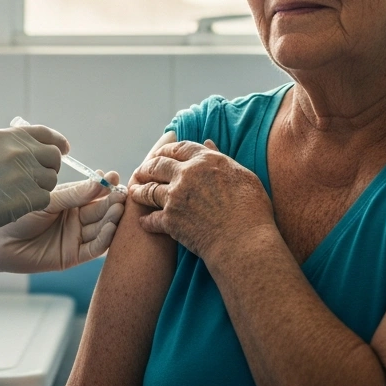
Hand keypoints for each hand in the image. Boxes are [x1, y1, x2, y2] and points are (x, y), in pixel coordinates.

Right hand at [0, 124, 66, 254]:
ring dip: (40, 189)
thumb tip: (40, 150)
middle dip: (49, 169)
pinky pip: (45, 200)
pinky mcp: (25, 198)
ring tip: (15, 195)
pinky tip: (13, 206)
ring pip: (51, 181)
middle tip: (35, 181)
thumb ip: (12, 147)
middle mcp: (18, 151)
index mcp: (7, 137)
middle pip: (53, 158)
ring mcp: (23, 174)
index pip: (45, 134)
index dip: (57, 143)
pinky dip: (34, 205)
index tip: (63, 150)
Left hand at [0, 174, 125, 279]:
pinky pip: (95, 247)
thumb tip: (100, 181)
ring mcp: (76, 236)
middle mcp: (76, 218)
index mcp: (69, 200)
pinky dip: (105, 238)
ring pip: (101, 227)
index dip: (104, 185)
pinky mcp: (74, 255)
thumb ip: (73, 194)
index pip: (93, 192)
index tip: (112, 176)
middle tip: (120, 194)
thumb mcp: (46, 201)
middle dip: (112, 201)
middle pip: (101, 209)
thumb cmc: (17, 215)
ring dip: (112, 219)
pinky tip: (110, 227)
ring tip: (117, 209)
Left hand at [129, 140, 272, 259]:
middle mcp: (186, 175)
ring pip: (148, 190)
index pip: (179, 148)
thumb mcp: (243, 175)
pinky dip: (146, 221)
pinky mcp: (169, 221)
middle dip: (147, 167)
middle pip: (157, 165)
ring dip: (139, 190)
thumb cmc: (251, 209)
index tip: (160, 154)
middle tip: (141, 171)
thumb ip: (221, 158)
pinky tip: (143, 221)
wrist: (243, 241)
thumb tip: (208, 144)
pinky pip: (151, 219)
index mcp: (205, 161)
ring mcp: (175, 198)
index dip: (167, 150)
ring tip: (134, 191)